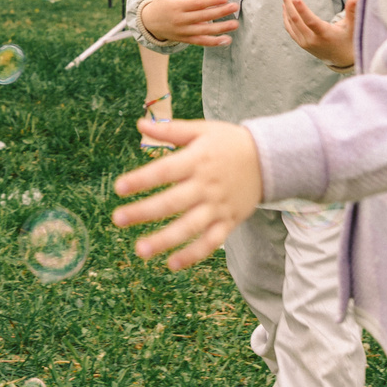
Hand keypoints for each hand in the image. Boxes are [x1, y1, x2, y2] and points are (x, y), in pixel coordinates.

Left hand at [112, 119, 263, 269]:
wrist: (269, 158)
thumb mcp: (202, 130)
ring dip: (164, 240)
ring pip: (189, 227)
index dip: (141, 180)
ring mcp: (218, 206)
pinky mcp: (229, 221)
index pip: (165, 171)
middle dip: (144, 212)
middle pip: (172, 202)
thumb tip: (140, 123)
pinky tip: (172, 263)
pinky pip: (211, 242)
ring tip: (140, 250)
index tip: (119, 188)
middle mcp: (206, 185)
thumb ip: (171, 130)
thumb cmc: (229, 142)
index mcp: (197, 160)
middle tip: (117, 219)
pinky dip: (194, 254)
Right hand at [139, 0, 237, 47]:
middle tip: (235, 7)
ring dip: (221, 28)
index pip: (198, 3)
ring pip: (205, 30)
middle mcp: (181, 19)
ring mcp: (184, 31)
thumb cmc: (163, 4)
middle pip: (204, 16)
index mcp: (178, 5)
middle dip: (221, 12)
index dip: (212, 0)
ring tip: (235, 24)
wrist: (149, 22)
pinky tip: (226, 40)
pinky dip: (214, 42)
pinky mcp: (186, 39)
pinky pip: (202, 41)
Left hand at [278, 0, 355, 67]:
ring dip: (286, 5)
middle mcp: (313, 40)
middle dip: (288, 1)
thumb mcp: (355, 27)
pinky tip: (285, 4)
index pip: (311, 22)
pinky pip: (290, 28)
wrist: (342, 59)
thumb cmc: (350, 40)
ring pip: (291, 22)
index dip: (302, 10)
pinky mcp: (301, 43)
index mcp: (326, 35)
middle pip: (296, 19)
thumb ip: (354, 11)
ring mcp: (305, 42)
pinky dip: (286, 15)